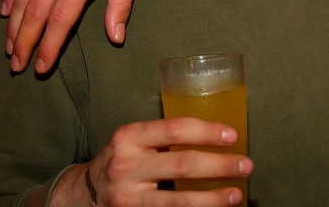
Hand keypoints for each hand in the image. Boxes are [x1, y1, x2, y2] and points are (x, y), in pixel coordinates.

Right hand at [2, 0, 149, 73]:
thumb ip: (121, 3)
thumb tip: (115, 37)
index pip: (60, 19)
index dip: (49, 46)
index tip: (42, 67)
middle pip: (34, 12)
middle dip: (24, 42)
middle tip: (18, 65)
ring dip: (13, 24)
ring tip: (10, 47)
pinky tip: (6, 12)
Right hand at [50, 117, 252, 206]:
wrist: (83, 193)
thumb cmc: (123, 158)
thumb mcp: (135, 139)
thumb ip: (164, 137)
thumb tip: (216, 136)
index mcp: (131, 136)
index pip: (176, 129)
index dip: (207, 131)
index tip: (233, 135)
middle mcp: (127, 165)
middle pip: (183, 165)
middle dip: (220, 166)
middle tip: (245, 165)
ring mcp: (128, 198)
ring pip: (179, 202)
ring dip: (213, 199)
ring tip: (237, 195)